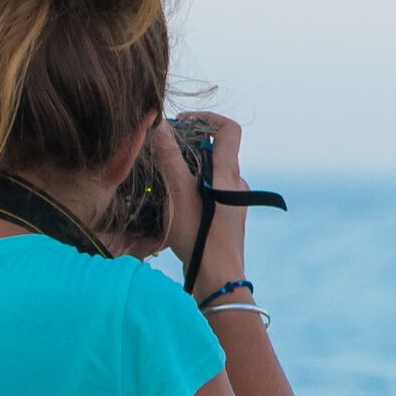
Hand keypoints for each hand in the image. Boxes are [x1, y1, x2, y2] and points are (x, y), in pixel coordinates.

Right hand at [168, 112, 253, 278]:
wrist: (217, 278)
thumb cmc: (199, 235)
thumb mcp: (177, 192)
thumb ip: (168, 157)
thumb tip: (158, 124)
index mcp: (228, 173)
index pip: (229, 129)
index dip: (208, 118)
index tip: (183, 122)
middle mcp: (237, 184)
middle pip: (216, 152)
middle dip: (189, 148)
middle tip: (163, 154)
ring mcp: (234, 203)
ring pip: (211, 175)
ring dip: (188, 172)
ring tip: (164, 182)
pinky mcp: (228, 220)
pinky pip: (210, 195)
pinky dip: (193, 192)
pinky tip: (174, 206)